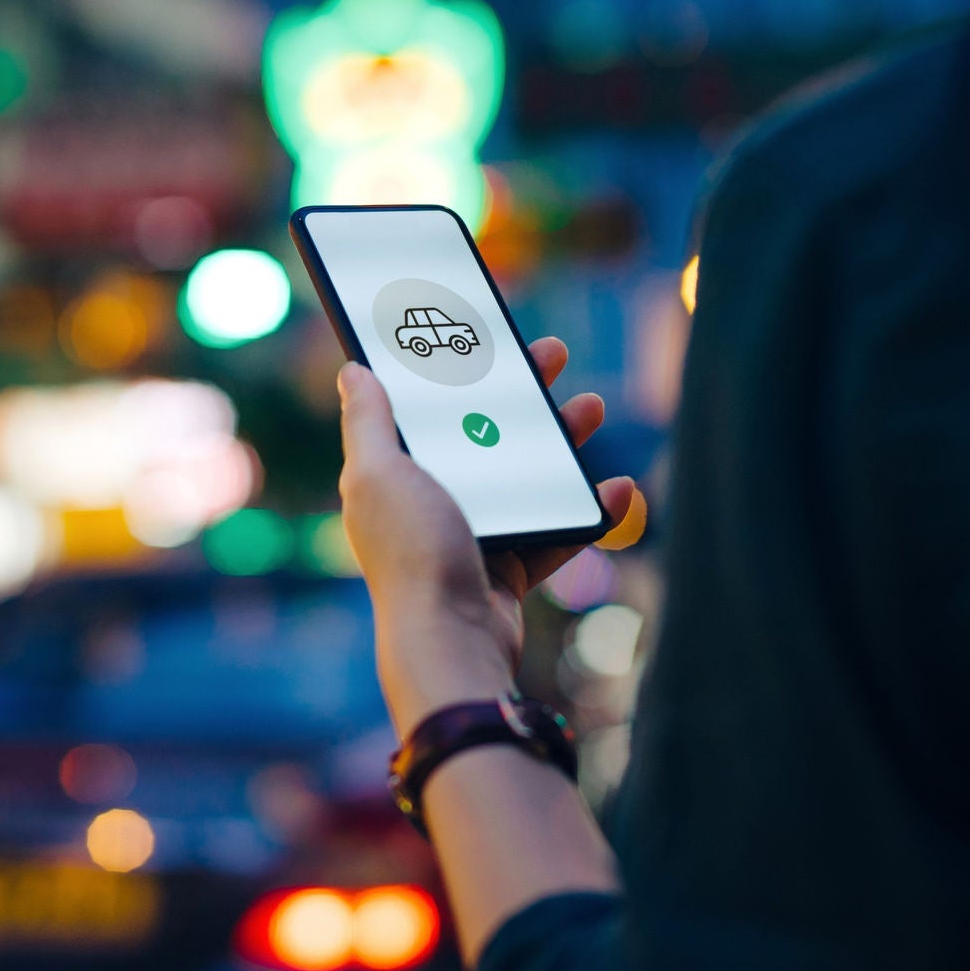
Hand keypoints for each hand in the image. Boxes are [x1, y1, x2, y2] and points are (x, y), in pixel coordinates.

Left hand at [336, 338, 638, 737]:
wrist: (452, 639)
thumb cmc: (413, 552)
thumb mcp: (380, 473)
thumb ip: (368, 421)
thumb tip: (352, 370)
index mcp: (392, 475)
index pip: (423, 407)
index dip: (450, 367)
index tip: (481, 331)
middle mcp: (429, 501)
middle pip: (480, 433)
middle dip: (518, 392)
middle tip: (551, 353)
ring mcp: (471, 535)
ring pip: (523, 476)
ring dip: (560, 441)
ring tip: (591, 408)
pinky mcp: (508, 569)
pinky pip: (554, 530)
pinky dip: (588, 511)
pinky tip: (617, 489)